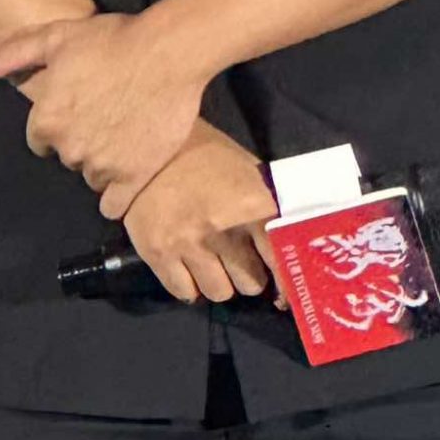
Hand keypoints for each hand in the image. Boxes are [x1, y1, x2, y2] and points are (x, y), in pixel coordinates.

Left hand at [0, 11, 204, 217]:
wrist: (170, 50)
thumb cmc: (115, 39)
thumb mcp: (58, 36)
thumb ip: (12, 55)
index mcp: (46, 121)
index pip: (42, 141)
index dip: (62, 125)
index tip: (83, 109)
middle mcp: (69, 149)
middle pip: (69, 159)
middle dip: (84, 142)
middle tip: (109, 117)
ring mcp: (102, 165)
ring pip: (93, 178)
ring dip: (104, 164)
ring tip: (128, 135)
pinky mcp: (134, 176)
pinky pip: (114, 205)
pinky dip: (118, 196)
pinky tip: (127, 177)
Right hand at [124, 121, 285, 306]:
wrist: (151, 146)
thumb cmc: (207, 154)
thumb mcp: (248, 171)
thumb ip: (266, 207)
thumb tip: (288, 239)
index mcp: (251, 205)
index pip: (278, 257)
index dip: (285, 278)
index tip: (285, 292)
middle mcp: (223, 231)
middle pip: (250, 283)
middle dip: (252, 277)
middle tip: (246, 265)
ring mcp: (189, 245)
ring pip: (220, 293)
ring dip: (223, 283)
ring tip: (218, 267)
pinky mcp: (158, 254)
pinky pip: (185, 293)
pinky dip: (192, 287)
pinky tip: (192, 270)